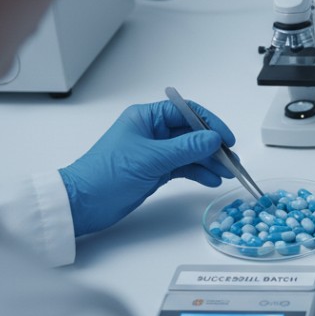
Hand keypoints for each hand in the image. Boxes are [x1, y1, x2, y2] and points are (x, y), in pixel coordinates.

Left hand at [59, 101, 236, 236]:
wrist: (84, 203)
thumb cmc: (106, 175)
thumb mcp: (151, 159)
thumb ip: (186, 148)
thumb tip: (213, 138)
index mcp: (146, 118)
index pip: (186, 112)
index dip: (209, 123)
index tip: (226, 139)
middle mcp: (152, 132)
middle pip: (191, 133)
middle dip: (213, 146)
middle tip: (231, 160)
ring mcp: (154, 152)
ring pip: (190, 152)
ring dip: (209, 161)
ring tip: (226, 173)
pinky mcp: (155, 170)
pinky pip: (184, 167)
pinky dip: (198, 173)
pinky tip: (210, 180)